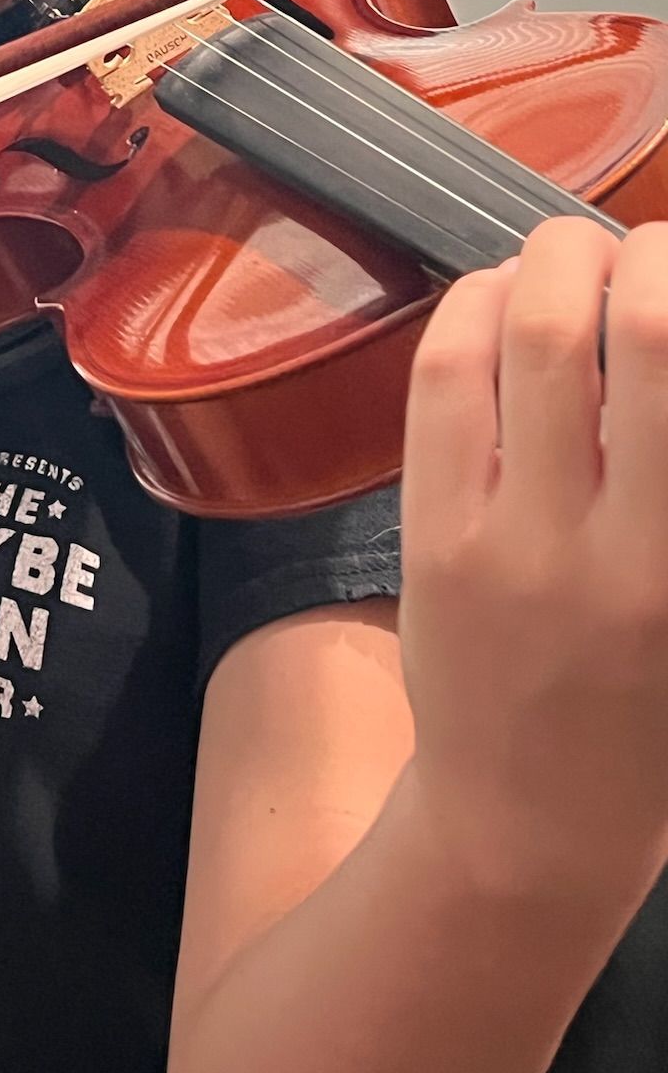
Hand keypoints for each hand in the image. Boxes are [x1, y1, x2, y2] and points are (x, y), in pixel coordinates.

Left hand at [398, 216, 667, 908]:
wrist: (526, 827)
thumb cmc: (644, 727)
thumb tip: (657, 349)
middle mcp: (610, 545)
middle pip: (621, 336)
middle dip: (632, 256)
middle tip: (640, 246)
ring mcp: (507, 534)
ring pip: (521, 342)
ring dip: (547, 265)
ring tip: (567, 255)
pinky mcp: (428, 530)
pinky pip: (441, 386)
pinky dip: (471, 314)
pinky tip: (496, 298)